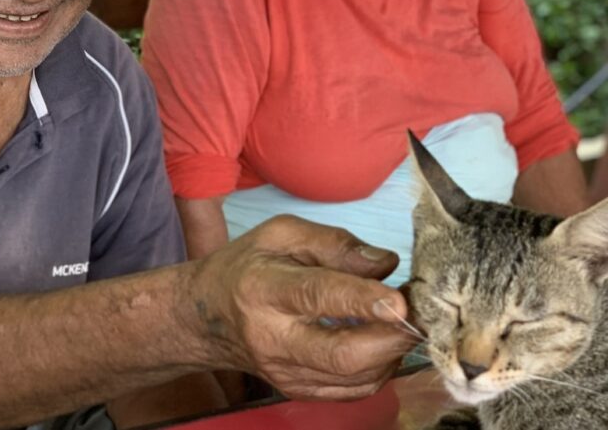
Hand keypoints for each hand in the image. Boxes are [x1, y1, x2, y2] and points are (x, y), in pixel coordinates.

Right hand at [186, 215, 415, 400]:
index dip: (361, 300)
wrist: (206, 316)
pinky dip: (380, 368)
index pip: (317, 297)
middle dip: (391, 338)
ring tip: (404, 321)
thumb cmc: (247, 265)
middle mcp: (273, 338)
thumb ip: (334, 243)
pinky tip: (383, 341)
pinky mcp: (298, 391)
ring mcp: (286, 373)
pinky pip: (353, 391)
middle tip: (420, 315)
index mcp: (265, 289)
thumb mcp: (281, 234)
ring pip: (355, 379)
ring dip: (392, 352)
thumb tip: (385, 263)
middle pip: (342, 354)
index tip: (399, 300)